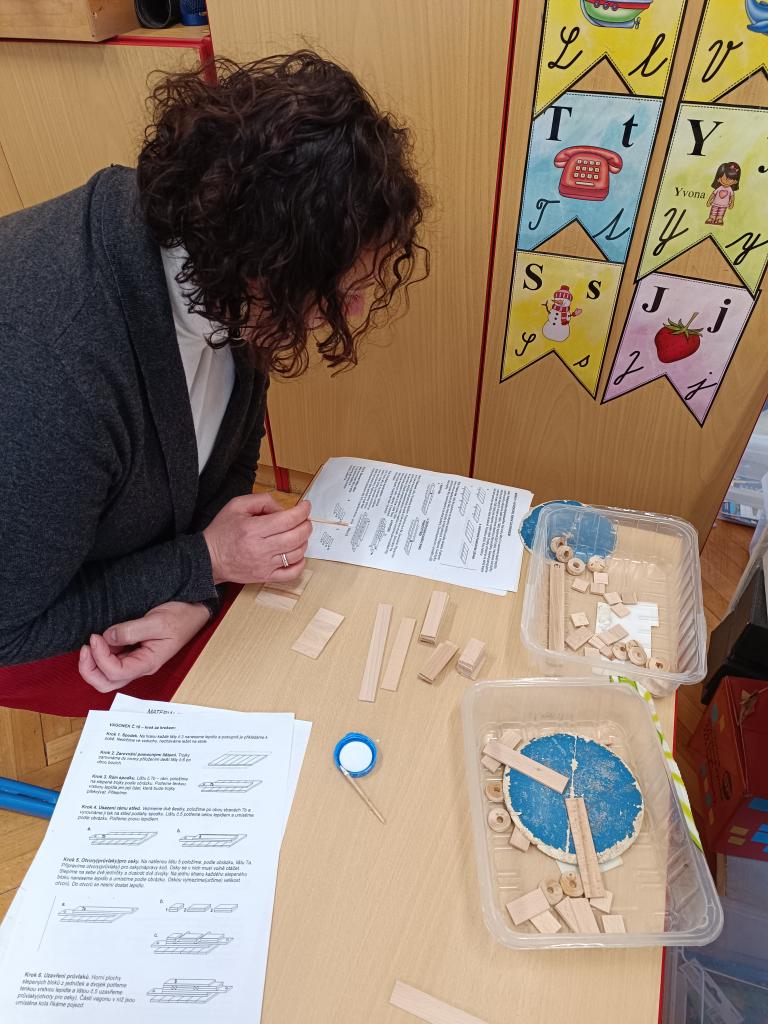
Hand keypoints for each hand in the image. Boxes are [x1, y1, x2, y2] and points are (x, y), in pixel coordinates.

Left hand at [78, 601, 210, 692]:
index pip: (117, 672)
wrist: (192, 611)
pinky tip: (99, 640)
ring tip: (91, 642)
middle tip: (86, 646)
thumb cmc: (181, 617)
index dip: (101, 657)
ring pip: (105, 676)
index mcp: (148, 663)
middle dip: (89, 669)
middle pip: (106, 683)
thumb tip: (108, 637)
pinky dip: (98, 654)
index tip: (96, 637)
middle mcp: (139, 666)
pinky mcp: (131, 652)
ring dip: (91, 663)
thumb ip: (132, 630)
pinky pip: (109, 662)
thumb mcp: (158, 621)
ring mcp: (134, 661)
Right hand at [203, 494, 311, 584]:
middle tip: (304, 519)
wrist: (209, 559)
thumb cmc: (222, 531)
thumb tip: (282, 509)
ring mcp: (265, 565)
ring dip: (304, 541)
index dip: (302, 511)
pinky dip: (300, 563)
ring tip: (299, 534)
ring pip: (297, 553)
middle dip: (306, 525)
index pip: (288, 520)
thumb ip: (262, 501)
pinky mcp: (266, 577)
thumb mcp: (237, 506)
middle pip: (296, 536)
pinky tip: (297, 554)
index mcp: (253, 529)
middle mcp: (261, 548)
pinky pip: (291, 574)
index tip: (305, 506)